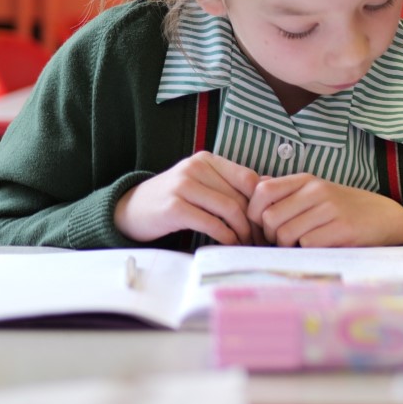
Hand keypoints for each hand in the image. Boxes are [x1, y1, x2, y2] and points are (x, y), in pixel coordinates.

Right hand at [115, 153, 259, 244]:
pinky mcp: (175, 208)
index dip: (261, 202)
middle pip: (240, 196)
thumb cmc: (174, 198)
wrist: (131, 209)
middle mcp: (196, 168)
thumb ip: (230, 185)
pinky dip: (226, 236)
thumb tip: (271, 187)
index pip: (248, 178)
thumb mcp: (202, 184)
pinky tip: (230, 244)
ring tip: (247, 243)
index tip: (267, 220)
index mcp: (207, 160)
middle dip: (255, 221)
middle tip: (262, 238)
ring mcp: (184, 186)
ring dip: (243, 231)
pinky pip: (211, 223)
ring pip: (229, 209)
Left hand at [247, 174, 402, 246]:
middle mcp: (317, 190)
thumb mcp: (316, 193)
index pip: (262, 190)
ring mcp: (331, 209)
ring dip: (288, 247)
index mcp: (307, 180)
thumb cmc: (344, 209)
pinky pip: (308, 245)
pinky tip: (317, 250)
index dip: (254, 212)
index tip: (263, 226)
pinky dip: (307, 252)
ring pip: (287, 234)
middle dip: (271, 236)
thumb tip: (253, 189)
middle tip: (283, 243)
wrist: (385, 217)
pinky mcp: (343, 228)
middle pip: (270, 217)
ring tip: (300, 247)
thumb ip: (286, 192)